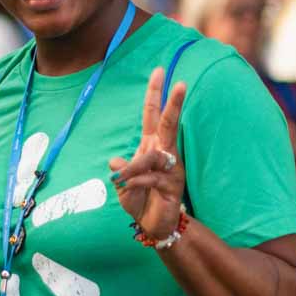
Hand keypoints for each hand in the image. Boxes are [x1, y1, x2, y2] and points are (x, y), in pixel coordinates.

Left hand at [109, 67, 187, 239]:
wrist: (153, 224)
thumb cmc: (140, 199)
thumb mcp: (124, 182)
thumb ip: (121, 170)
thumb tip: (114, 161)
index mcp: (150, 146)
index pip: (152, 115)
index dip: (154, 94)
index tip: (158, 71)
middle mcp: (163, 153)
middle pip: (169, 124)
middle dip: (174, 104)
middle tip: (181, 82)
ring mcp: (171, 168)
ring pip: (153, 156)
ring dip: (134, 168)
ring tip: (120, 181)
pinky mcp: (173, 184)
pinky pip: (151, 177)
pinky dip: (135, 182)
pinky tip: (127, 188)